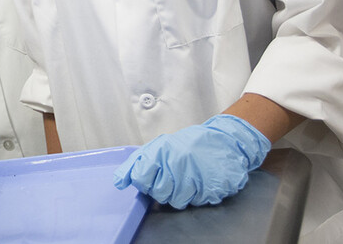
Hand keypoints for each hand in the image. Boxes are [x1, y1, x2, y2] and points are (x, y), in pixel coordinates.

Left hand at [112, 114, 270, 208]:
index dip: (144, 181)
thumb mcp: (157, 147)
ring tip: (187, 178)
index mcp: (161, 152)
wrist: (223, 140)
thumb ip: (134, 165)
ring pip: (177, 201)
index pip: (141, 178)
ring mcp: (196, 176)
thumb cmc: (188, 145)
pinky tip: (201, 181)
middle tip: (172, 177)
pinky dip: (198, 195)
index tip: (151, 176)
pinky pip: (197, 201)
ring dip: (181, 193)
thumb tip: (119, 182)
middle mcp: (177, 164)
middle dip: (163, 189)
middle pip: (158, 193)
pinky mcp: (212, 187)